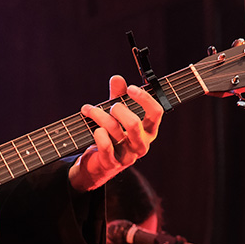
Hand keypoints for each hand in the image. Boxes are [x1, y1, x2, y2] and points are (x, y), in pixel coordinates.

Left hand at [68, 75, 161, 191]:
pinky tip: (94, 129)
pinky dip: (98, 134)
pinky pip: (106, 146)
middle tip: (109, 106)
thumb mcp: (116, 114)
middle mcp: (141, 144)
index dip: (144, 98)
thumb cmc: (111, 135)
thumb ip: (118, 96)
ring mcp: (128, 156)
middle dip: (118, 109)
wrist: (98, 165)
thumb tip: (117, 78)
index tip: (131, 88)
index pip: (156, 112)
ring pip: (114, 130)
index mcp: (148, 130)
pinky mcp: (112, 163)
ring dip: (98, 115)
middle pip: (133, 123)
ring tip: (88, 110)